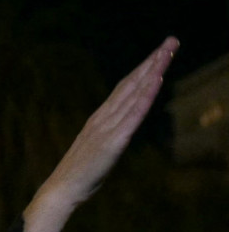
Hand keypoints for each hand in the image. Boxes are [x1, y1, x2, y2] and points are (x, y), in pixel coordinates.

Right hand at [24, 37, 178, 231]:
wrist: (60, 191)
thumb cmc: (78, 176)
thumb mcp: (96, 151)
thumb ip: (108, 137)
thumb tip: (120, 133)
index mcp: (98, 119)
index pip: (124, 88)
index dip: (142, 69)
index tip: (159, 52)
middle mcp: (103, 118)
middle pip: (132, 83)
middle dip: (153, 61)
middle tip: (172, 40)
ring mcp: (108, 128)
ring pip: (135, 93)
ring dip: (153, 70)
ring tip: (168, 51)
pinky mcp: (114, 141)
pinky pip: (134, 114)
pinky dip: (145, 95)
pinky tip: (156, 80)